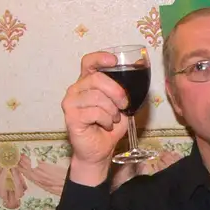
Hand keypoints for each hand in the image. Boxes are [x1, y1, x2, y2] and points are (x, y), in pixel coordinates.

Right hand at [62, 51, 129, 184]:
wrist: (100, 151)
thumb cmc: (109, 126)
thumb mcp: (122, 105)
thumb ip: (125, 89)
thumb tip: (138, 67)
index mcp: (87, 82)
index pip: (89, 62)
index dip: (100, 58)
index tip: (114, 61)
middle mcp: (76, 89)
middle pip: (96, 78)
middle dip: (116, 91)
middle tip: (123, 104)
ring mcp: (71, 102)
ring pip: (97, 97)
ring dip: (112, 110)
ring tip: (112, 119)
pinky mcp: (71, 116)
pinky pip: (94, 112)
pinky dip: (106, 120)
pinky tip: (105, 125)